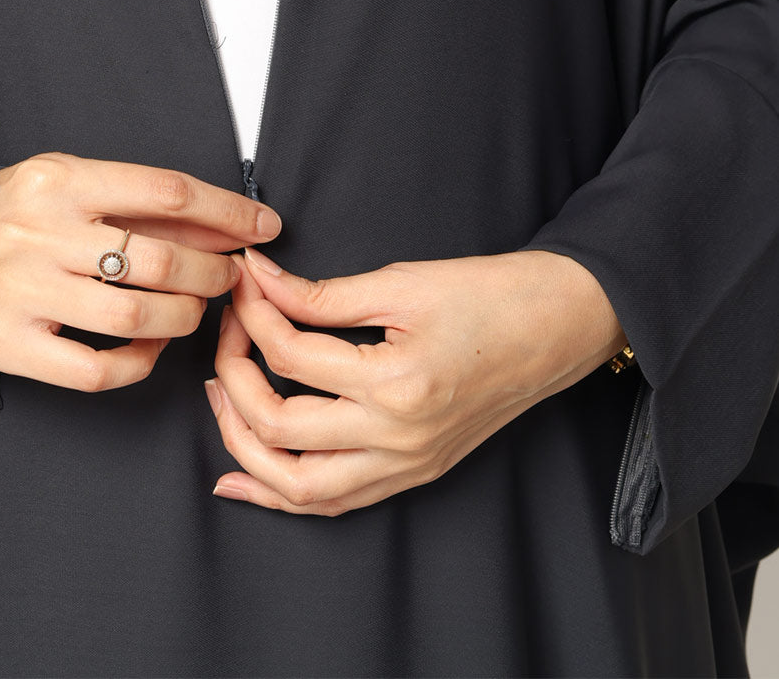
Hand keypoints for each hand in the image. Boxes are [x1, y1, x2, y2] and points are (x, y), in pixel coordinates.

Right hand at [0, 151, 281, 391]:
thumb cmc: (10, 215)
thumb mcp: (65, 184)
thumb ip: (137, 203)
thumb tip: (227, 220)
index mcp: (58, 180)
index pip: (165, 191)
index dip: (227, 212)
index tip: (263, 226)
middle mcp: (38, 233)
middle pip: (157, 260)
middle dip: (212, 272)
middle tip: (229, 277)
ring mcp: (20, 292)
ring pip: (134, 318)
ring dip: (183, 318)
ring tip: (193, 311)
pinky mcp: (8, 345)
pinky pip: (94, 370)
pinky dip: (137, 365)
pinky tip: (150, 350)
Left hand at [205, 245, 626, 513]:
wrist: (558, 325)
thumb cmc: (491, 294)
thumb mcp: (402, 282)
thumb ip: (322, 294)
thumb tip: (258, 280)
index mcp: (397, 383)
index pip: (290, 355)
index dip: (253, 312)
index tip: (243, 278)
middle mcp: (398, 438)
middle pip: (277, 425)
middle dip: (232, 373)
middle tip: (227, 328)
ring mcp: (406, 464)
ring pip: (296, 485)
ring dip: (243, 442)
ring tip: (221, 394)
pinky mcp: (413, 472)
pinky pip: (332, 500)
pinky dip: (279, 492)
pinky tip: (240, 474)